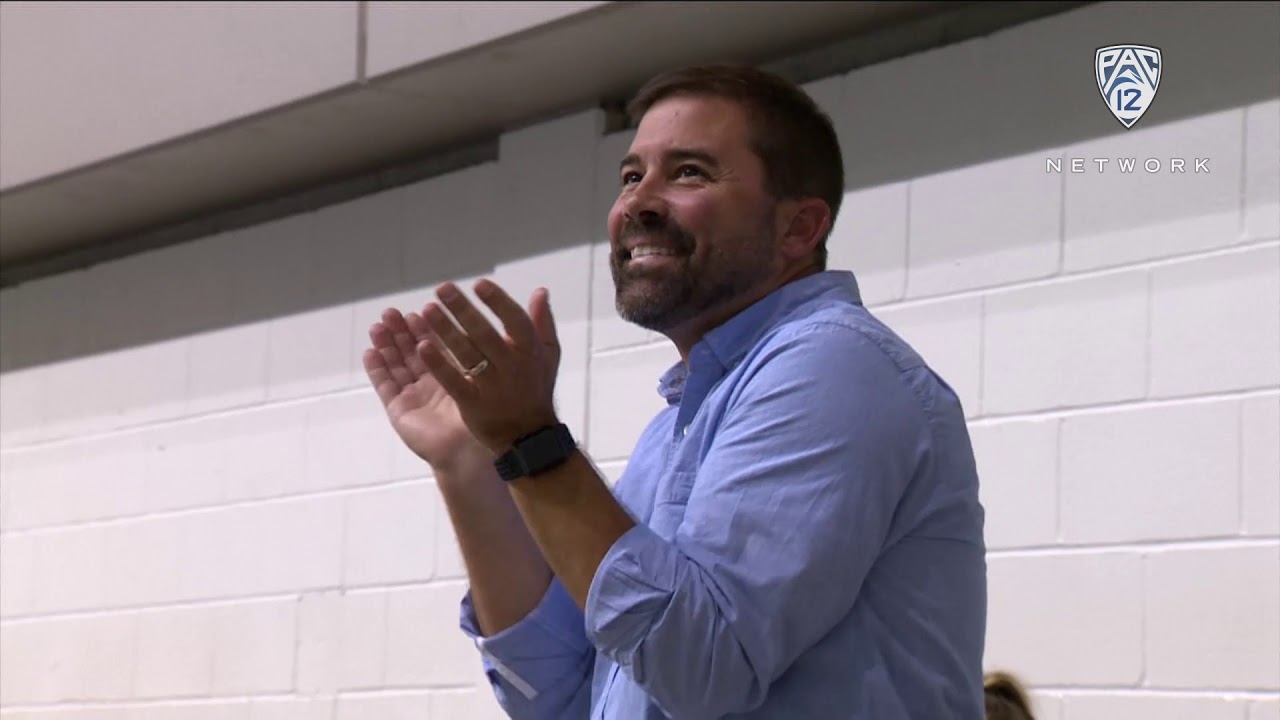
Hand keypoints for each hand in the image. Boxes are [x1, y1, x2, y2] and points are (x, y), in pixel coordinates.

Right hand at [363, 305, 489, 474]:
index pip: (438, 346)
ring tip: (379, 324)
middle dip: (402, 331)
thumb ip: (489, 350)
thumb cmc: (487, 416)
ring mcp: (414, 397)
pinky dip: (376, 368)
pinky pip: (385, 385)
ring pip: (396, 364)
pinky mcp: (399, 410)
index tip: (424, 307)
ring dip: (386, 344)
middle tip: (393, 312)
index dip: (429, 327)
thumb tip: (510, 322)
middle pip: (412, 352)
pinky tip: (371, 351)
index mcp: (453, 377)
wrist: (471, 451)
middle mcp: (432, 385)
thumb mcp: (490, 378)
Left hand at [414, 278, 561, 455]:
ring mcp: (493, 387)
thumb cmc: (535, 389)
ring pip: (467, 354)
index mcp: (530, 352)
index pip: (515, 321)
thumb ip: (542, 323)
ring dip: (445, 331)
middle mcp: (513, 367)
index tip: (478, 284)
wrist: (528, 436)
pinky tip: (422, 347)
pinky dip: (439, 364)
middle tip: (442, 289)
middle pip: (485, 334)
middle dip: (463, 309)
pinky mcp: (474, 405)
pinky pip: (454, 382)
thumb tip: (540, 291)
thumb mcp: (549, 356)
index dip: (498, 301)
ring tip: (427, 310)